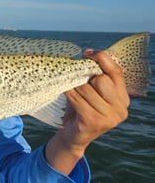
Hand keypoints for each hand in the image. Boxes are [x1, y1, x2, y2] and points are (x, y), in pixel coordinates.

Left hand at [45, 49, 129, 174]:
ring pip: (86, 88)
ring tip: (70, 91)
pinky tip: (64, 93)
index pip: (117, 72)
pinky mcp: (94, 122)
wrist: (73, 136)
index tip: (87, 53)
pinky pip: (77, 99)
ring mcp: (109, 117)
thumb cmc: (81, 108)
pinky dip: (68, 93)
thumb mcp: (92, 91)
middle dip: (85, 78)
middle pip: (101, 79)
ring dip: (74, 87)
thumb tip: (88, 52)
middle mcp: (121, 108)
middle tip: (76, 83)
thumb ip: (95, 75)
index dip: (102, 59)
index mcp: (123, 98)